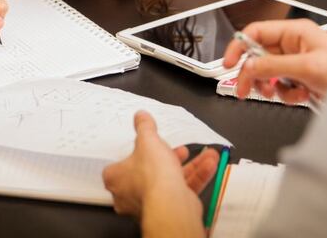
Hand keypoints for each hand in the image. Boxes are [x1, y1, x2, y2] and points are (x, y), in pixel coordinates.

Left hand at [103, 111, 215, 229]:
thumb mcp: (147, 140)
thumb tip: (140, 115)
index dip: (138, 152)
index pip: (122, 163)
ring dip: (192, 166)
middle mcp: (129, 195)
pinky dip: (197, 178)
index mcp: (115, 179)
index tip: (152, 145)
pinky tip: (210, 165)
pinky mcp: (170, 210)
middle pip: (150, 172)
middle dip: (171, 157)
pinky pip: (182, 191)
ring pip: (171, 181)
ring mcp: (150, 204)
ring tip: (207, 155)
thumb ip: (144, 127)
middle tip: (181, 149)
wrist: (170, 204)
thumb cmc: (151, 173)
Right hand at [223, 19, 326, 102]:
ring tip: (278, 93)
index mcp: (295, 32)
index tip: (228, 64)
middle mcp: (296, 45)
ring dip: (271, 85)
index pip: (256, 32)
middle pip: (259, 55)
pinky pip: (283, 85)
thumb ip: (272, 66)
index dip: (239, 47)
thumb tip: (247, 67)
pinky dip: (287, 94)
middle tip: (244, 89)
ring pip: (269, 73)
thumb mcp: (306, 67)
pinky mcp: (305, 80)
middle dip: (253, 73)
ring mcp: (300, 63)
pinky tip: (300, 96)